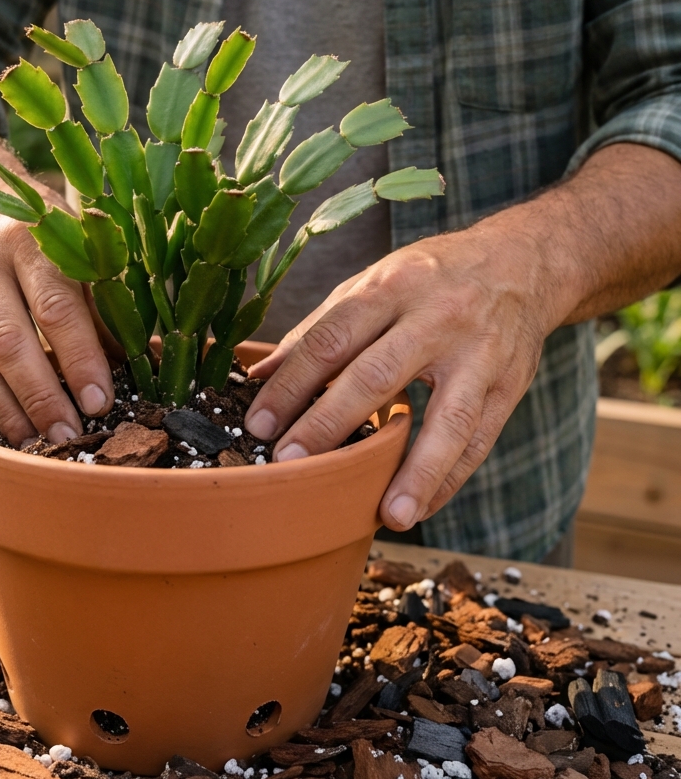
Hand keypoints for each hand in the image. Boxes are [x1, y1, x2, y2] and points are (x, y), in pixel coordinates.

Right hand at [0, 178, 114, 445]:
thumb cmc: (40, 228)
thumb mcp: (75, 244)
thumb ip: (103, 298)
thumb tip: (140, 360)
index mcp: (30, 241)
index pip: (56, 308)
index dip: (80, 359)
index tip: (101, 402)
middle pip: (9, 343)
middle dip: (41, 398)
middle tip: (70, 438)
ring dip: (8, 412)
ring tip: (37, 445)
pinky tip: (3, 430)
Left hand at [242, 215, 562, 531]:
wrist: (521, 262)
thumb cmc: (428, 279)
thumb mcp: (370, 285)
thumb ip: (317, 330)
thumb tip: (257, 376)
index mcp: (391, 288)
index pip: (331, 339)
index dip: (291, 384)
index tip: (258, 425)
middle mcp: (437, 318)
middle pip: (378, 375)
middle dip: (331, 423)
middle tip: (292, 463)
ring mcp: (480, 354)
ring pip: (449, 418)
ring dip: (417, 471)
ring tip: (389, 516)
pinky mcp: (510, 385)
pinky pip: (481, 440)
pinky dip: (450, 478)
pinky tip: (422, 508)